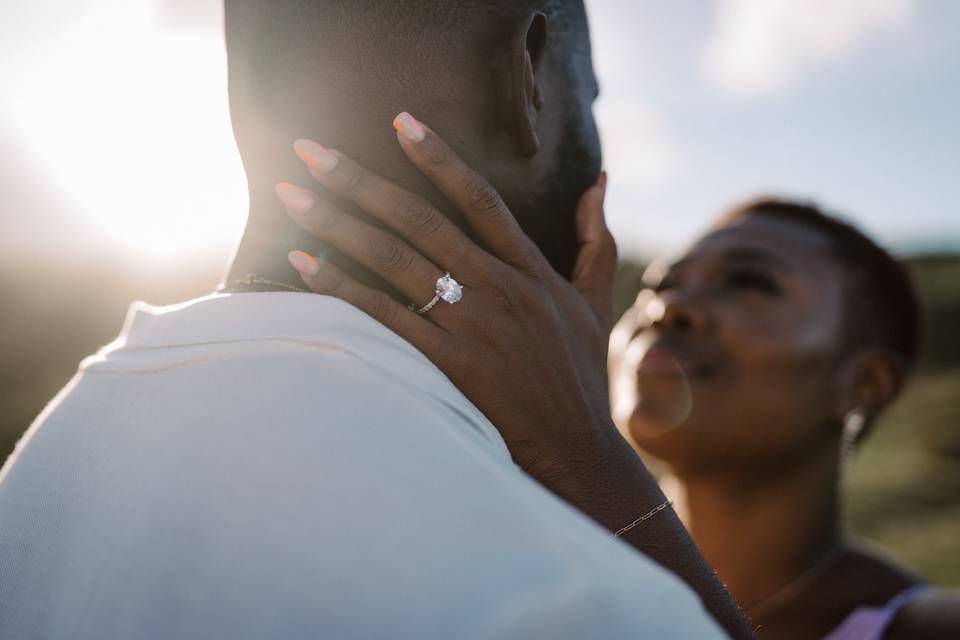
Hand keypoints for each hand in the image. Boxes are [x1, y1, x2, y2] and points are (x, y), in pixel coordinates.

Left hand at [276, 112, 619, 487]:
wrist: (577, 448)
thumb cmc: (580, 374)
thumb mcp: (596, 302)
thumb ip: (596, 239)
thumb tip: (601, 180)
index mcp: (530, 268)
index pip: (480, 198)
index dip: (439, 157)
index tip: (400, 120)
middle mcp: (497, 287)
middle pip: (421, 220)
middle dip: (362, 180)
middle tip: (311, 150)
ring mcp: (471, 325)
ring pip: (395, 260)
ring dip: (339, 224)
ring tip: (293, 195)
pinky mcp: (448, 363)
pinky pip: (385, 316)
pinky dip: (344, 287)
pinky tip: (305, 263)